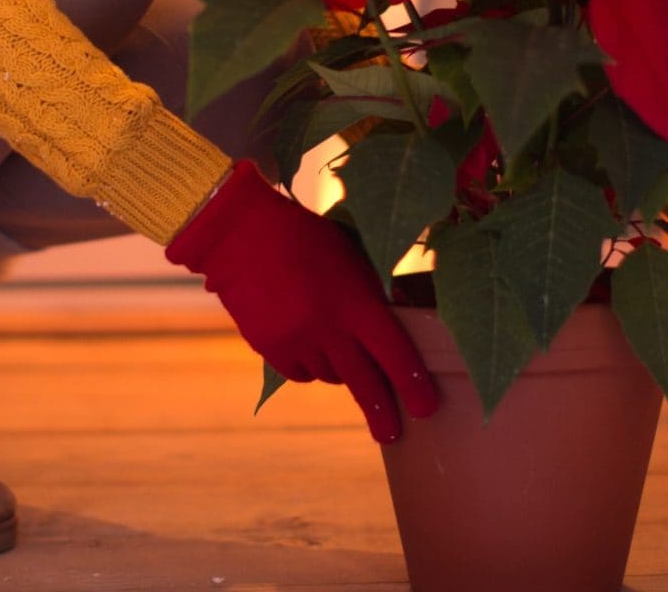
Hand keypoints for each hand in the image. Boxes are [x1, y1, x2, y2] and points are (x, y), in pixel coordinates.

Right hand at [166, 160, 439, 442]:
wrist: (240, 233)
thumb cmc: (305, 238)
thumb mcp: (351, 258)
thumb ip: (373, 296)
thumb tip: (398, 330)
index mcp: (354, 301)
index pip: (393, 352)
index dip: (413, 383)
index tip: (427, 408)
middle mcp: (327, 328)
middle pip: (364, 381)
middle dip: (383, 411)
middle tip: (391, 434)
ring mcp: (296, 341)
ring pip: (331, 376)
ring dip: (342, 370)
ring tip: (336, 344)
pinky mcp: (268, 347)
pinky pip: (300, 373)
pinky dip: (310, 366)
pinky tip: (308, 342)